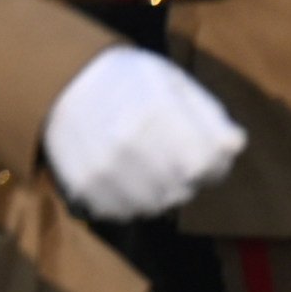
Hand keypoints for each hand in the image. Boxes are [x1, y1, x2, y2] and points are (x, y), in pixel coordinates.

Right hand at [41, 44, 241, 216]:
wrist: (56, 79)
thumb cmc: (124, 79)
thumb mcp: (169, 80)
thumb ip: (208, 113)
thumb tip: (234, 145)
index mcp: (157, 111)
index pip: (207, 164)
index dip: (211, 162)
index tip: (198, 150)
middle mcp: (130, 143)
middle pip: (183, 189)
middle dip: (182, 177)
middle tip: (164, 154)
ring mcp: (104, 168)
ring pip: (155, 206)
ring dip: (156, 192)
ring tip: (141, 166)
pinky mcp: (83, 186)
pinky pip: (122, 212)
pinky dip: (127, 200)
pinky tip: (120, 177)